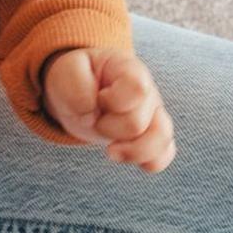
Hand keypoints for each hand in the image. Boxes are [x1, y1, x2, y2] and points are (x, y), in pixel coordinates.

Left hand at [43, 46, 175, 172]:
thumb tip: (92, 116)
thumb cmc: (77, 77)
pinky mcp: (152, 136)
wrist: (81, 89)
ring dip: (131, 152)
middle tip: (94, 120)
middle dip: (107, 128)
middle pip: (137, 123)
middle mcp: (148, 92)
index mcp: (128, 69)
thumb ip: (76, 86)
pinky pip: (164, 154)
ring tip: (111, 151)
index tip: (97, 99)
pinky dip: (149, 162)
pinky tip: (126, 157)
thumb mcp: (68, 71)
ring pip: (161, 139)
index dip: (113, 101)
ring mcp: (153, 114)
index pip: (138, 88)